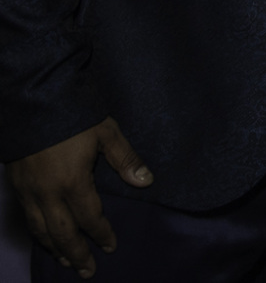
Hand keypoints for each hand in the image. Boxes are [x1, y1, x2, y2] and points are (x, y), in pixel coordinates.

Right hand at [5, 117, 150, 275]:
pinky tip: (45, 240)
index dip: (101, 233)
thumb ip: (125, 159)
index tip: (111, 246)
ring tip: (67, 262)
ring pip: (40, 230)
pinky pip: (27, 219)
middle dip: (76, 253)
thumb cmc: (75, 115)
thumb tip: (146, 181)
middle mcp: (47, 193)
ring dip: (55, 249)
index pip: (89, 217)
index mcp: (72, 182)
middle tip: (88, 271)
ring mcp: (28, 192)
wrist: (33, 101)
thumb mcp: (106, 132)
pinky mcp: (16, 187)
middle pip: (61, 233)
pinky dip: (37, 234)